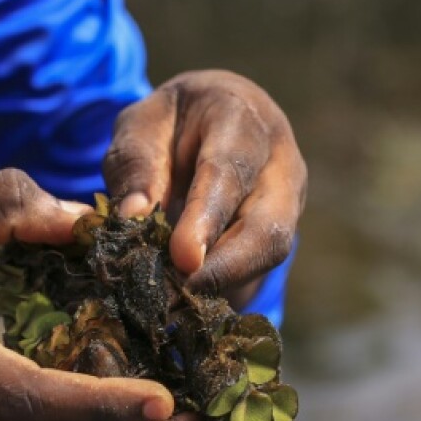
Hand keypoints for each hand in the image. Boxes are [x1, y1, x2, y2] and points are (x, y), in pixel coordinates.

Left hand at [103, 70, 306, 296]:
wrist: (207, 120)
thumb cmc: (169, 124)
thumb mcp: (140, 128)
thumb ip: (136, 166)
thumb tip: (131, 218)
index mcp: (240, 118)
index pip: (229, 171)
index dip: (206, 218)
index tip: (182, 259)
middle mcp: (279, 160)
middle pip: (268, 224)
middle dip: (225, 267)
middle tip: (175, 296)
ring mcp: (288, 199)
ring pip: (269, 252)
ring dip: (222, 282)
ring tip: (172, 302)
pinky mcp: (281, 231)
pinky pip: (258, 267)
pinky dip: (222, 286)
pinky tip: (185, 300)